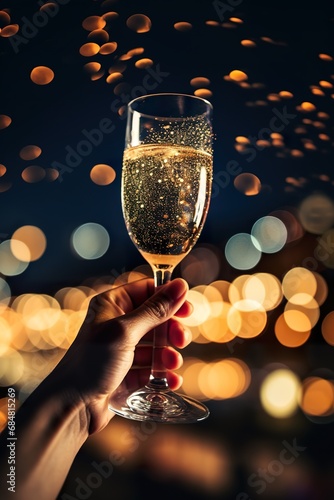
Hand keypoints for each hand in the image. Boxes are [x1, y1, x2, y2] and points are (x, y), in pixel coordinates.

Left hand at [52, 277, 191, 433]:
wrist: (72, 406)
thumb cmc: (92, 362)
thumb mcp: (126, 331)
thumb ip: (155, 310)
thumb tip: (180, 285)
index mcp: (112, 304)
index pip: (147, 291)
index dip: (169, 299)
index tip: (188, 310)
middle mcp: (118, 324)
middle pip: (156, 319)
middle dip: (171, 330)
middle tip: (181, 340)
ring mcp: (123, 349)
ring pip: (157, 345)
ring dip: (168, 354)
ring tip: (172, 364)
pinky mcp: (128, 373)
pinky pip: (152, 368)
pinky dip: (164, 373)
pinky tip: (171, 381)